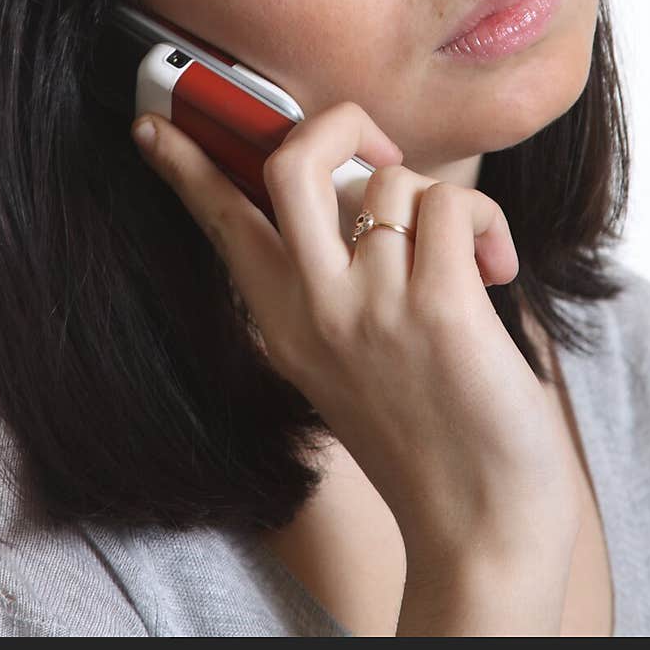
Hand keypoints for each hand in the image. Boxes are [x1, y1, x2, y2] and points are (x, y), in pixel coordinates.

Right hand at [130, 102, 580, 567]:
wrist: (481, 527)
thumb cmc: (424, 430)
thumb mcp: (342, 358)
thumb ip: (332, 278)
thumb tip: (358, 185)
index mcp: (284, 321)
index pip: (221, 223)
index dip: (186, 167)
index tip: (154, 125)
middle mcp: (316, 310)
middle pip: (291, 163)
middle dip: (337, 122)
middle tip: (377, 147)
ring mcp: (373, 308)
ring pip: (395, 179)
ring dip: (443, 203)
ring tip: (467, 258)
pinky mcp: (440, 309)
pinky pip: (452, 205)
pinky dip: (484, 223)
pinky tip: (495, 270)